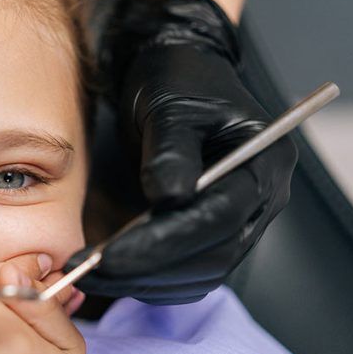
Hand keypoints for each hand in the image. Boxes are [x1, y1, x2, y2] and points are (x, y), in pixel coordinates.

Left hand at [89, 0, 296, 303]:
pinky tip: (112, 271)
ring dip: (144, 281)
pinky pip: (189, 272)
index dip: (164, 243)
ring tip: (89, 272)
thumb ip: (170, 150)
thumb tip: (169, 197)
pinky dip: (151, 279)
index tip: (111, 255)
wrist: (177, 72)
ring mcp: (242, 220)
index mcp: (263, 162)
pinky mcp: (216, 232)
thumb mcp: (168, 105)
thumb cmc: (177, 80)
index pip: (218, 218)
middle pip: (212, 255)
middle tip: (88, 269)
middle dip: (147, 268)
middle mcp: (262, 199)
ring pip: (200, 272)